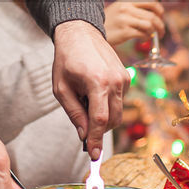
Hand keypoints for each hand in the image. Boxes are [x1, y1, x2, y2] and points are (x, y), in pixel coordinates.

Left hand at [51, 19, 127, 159]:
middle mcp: (115, 81)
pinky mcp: (126, 77)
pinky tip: (94, 90)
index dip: (96, 140)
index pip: (100, 120)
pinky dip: (107, 104)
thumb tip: (84, 135)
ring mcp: (124, 78)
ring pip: (118, 112)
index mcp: (97, 82)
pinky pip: (119, 100)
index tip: (94, 155)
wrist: (80, 33)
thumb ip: (73, 113)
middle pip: (113, 120)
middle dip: (99, 129)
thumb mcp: (61, 88)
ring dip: (103, 116)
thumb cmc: (67, 59)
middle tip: (83, 127)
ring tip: (85, 99)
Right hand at [103, 0, 165, 46]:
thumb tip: (154, 16)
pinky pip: (143, 34)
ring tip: (151, 36)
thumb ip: (134, 9)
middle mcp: (126, 8)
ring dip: (154, 32)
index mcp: (127, 0)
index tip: (161, 17)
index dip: (160, 10)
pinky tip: (143, 39)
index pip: (151, 1)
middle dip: (160, 25)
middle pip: (153, 15)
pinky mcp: (124, 31)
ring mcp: (125, 19)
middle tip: (161, 32)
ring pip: (150, 24)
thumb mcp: (119, 9)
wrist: (91, 30)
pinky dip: (146, 37)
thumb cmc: (109, 22)